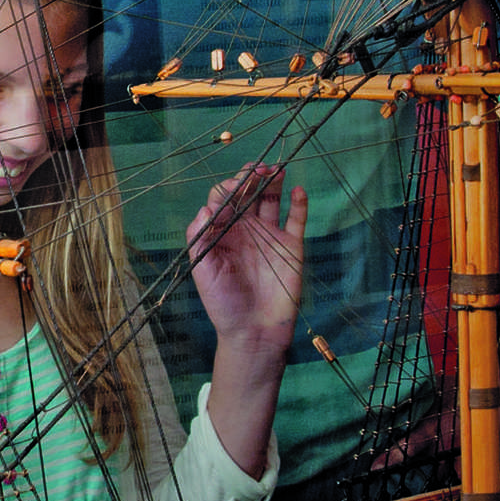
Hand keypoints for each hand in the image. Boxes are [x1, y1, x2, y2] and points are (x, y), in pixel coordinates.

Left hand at [186, 163, 305, 348]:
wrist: (254, 333)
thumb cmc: (223, 305)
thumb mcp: (204, 272)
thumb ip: (201, 240)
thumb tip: (204, 209)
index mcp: (222, 232)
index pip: (223, 199)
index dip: (227, 190)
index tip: (232, 190)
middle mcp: (245, 229)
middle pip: (248, 193)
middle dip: (250, 177)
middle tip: (256, 167)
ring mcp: (269, 236)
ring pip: (271, 200)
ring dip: (273, 181)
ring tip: (275, 168)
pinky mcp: (291, 246)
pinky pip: (296, 219)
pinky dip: (298, 203)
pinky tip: (296, 189)